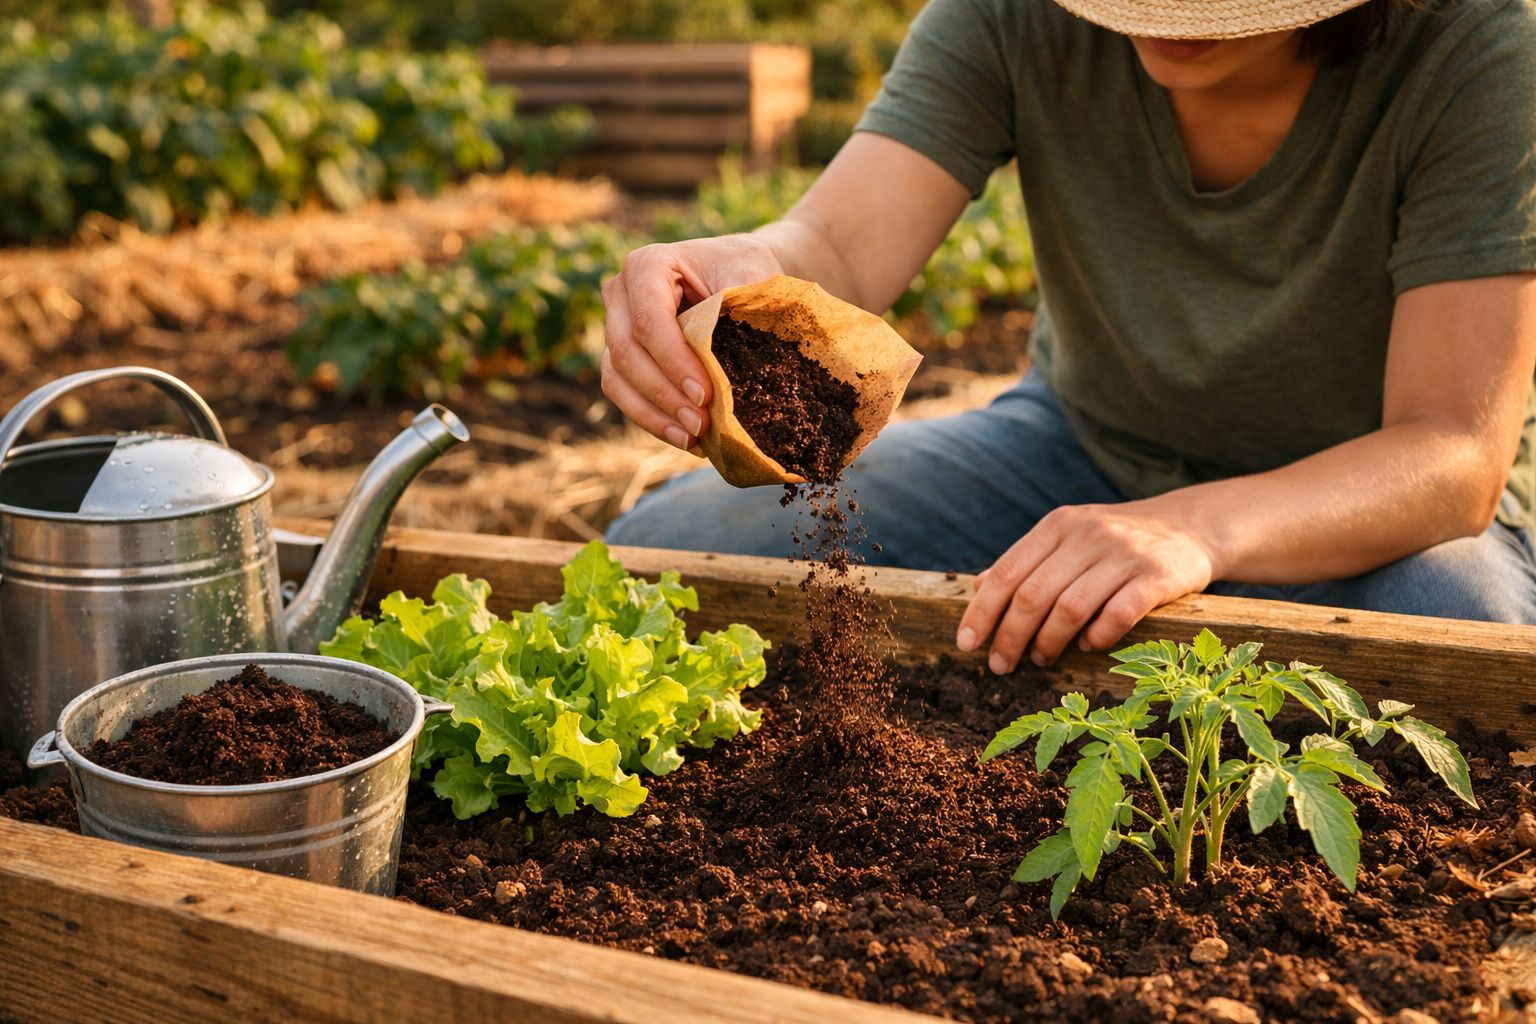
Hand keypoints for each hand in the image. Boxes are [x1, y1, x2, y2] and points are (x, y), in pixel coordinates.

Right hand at [600, 234, 783, 449]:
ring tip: (692, 440)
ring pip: (617, 378)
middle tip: (701, 424)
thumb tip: (721, 361)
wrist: (737, 272)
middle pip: (626, 352)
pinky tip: (684, 439)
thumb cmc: (745, 271)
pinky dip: (651, 419)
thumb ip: (734, 308)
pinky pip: (623, 392)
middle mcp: (620, 294)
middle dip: (664, 394)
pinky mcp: (621, 356)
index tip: (705, 394)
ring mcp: (615, 325)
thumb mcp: (750, 276)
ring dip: (653, 414)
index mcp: (646, 266)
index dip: (673, 362)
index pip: (648, 320)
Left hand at [956, 502, 1218, 670]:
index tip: (967, 644)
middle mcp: (1088, 534)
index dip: (982, 611)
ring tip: (1041, 659)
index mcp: (1059, 525)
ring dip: (1049, 642)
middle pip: (1034, 594)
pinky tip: (1088, 646)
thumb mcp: (1069, 538)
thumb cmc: (1116, 542)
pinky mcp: (1158, 576)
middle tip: (1000, 665)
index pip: (1008, 572)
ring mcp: (1125, 554)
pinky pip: (1118, 615)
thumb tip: (979, 590)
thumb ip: (1027, 561)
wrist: (1191, 526)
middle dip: (1010, 637)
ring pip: (1070, 608)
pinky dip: (1097, 637)